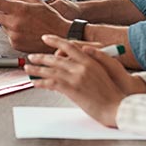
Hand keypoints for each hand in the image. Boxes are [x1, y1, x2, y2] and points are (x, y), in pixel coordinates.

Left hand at [0, 0, 70, 51]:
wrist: (61, 35)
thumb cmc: (51, 18)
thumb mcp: (36, 2)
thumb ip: (18, 0)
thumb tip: (5, 0)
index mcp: (19, 10)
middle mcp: (15, 24)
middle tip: (0, 8)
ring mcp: (14, 36)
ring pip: (0, 25)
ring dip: (6, 21)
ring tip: (21, 21)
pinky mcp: (16, 45)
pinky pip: (8, 35)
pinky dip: (12, 31)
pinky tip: (24, 30)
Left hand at [24, 35, 145, 126]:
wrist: (117, 108)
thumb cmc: (112, 92)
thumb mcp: (105, 70)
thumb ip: (93, 58)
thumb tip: (84, 49)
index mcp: (89, 60)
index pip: (68, 45)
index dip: (55, 40)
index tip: (45, 38)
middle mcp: (81, 67)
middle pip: (55, 58)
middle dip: (41, 57)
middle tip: (32, 57)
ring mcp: (75, 78)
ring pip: (50, 70)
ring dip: (36, 69)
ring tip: (28, 69)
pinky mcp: (71, 89)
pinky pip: (51, 83)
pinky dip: (41, 82)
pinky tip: (35, 83)